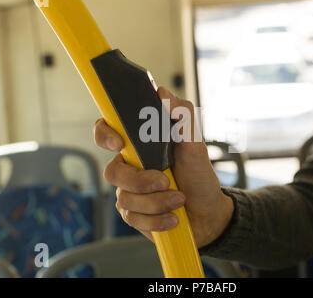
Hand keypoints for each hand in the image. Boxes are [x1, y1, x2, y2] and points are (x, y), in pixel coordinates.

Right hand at [93, 87, 233, 247]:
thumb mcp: (196, 144)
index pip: (108, 131)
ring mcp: (129, 191)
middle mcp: (130, 166)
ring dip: (156, 202)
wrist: (207, 211)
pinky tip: (173, 217)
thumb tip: (162, 93)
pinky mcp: (133, 213)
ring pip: (125, 198)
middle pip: (113, 171)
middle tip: (166, 181)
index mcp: (140, 144)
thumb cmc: (199, 175)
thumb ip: (182, 116)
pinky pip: (132, 218)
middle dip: (140, 180)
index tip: (120, 144)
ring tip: (179, 199)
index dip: (105, 134)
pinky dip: (156, 219)